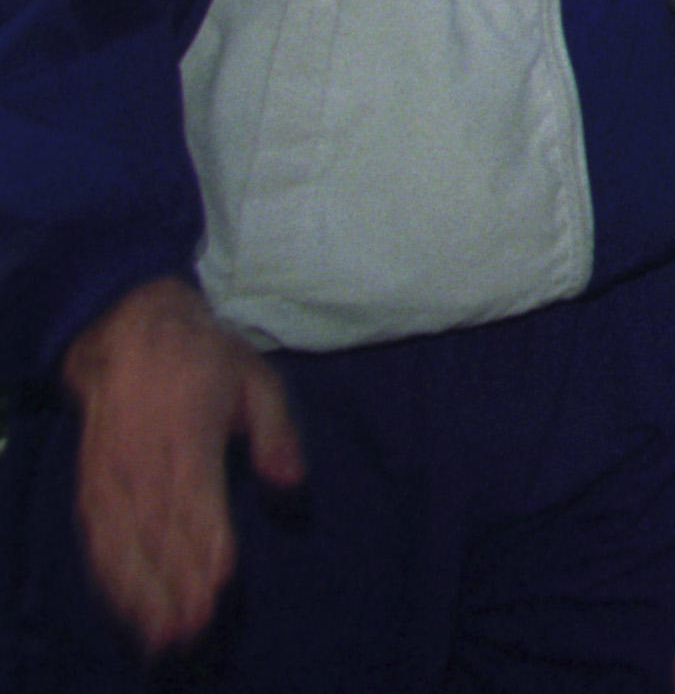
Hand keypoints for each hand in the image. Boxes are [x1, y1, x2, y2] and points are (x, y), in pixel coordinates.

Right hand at [60, 278, 302, 660]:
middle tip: (194, 629)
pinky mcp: (91, 486)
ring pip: (123, 545)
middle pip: (158, 533)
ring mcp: (111, 476)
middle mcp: (143, 460)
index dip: (206, 540)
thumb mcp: (256, 380)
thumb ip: (278, 433)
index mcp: (188, 431)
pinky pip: (97, 539)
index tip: (220, 580)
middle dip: (174, 585)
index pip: (196, 496)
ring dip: (140, 593)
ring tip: (162, 635)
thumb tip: (290, 484)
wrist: (127, 332)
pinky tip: (126, 607)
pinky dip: (109, 576)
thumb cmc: (204, 360)